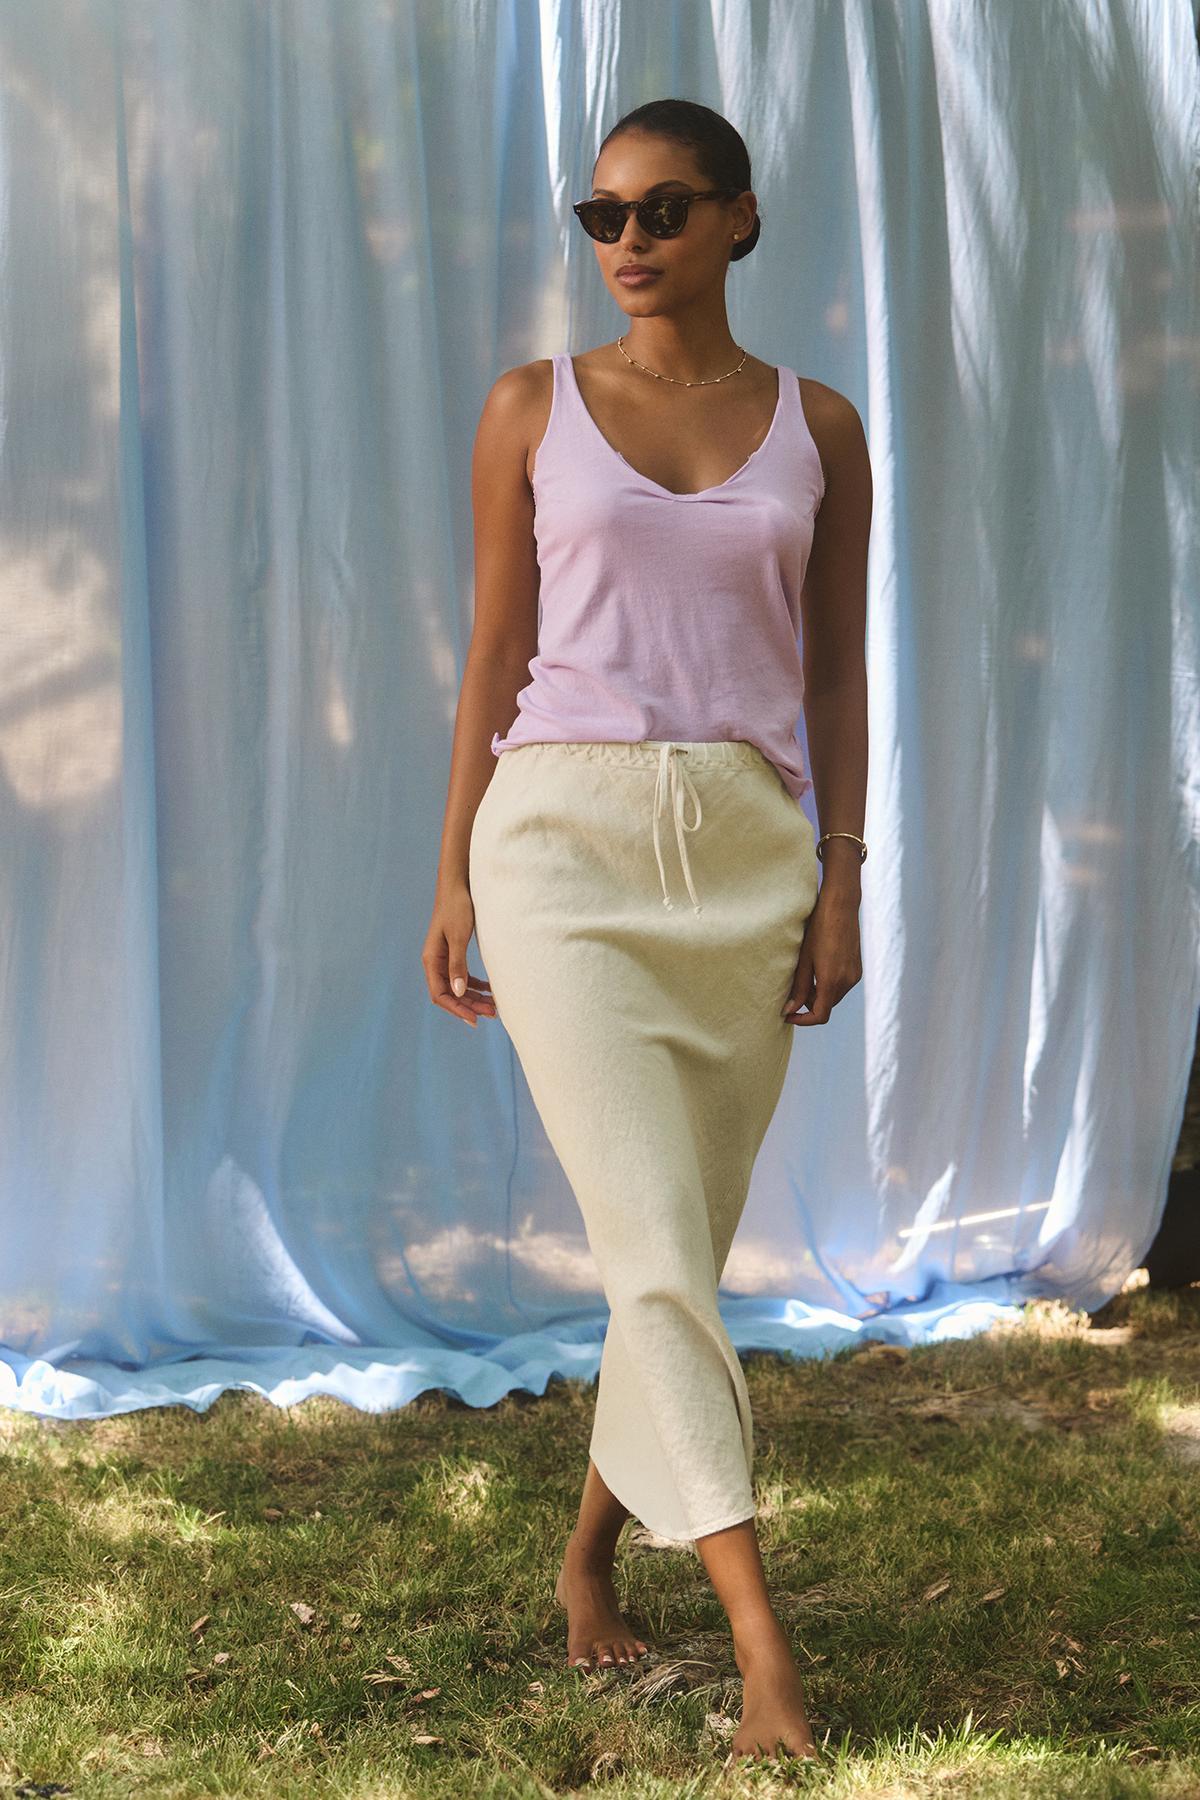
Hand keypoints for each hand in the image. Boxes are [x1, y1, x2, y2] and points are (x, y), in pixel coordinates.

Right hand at [422, 880, 497, 1028]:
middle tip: (492, 1014)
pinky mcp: (454, 952)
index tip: (475, 1019)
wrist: (458, 884)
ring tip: (494, 1006)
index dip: (456, 1009)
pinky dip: (476, 985)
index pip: (440, 995)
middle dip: (469, 1006)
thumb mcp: (459, 936)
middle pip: (450, 994)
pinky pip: (463, 976)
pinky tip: (490, 989)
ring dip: (474, 997)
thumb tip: (457, 993)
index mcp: (432, 960)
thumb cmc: (457, 907)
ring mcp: (445, 958)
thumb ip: (458, 964)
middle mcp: (436, 962)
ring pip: (458, 987)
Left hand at [781, 882, 861, 1025]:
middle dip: (809, 1005)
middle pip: (827, 1006)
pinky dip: (829, 985)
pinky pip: (841, 986)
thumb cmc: (818, 929)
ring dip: (819, 994)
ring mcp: (854, 975)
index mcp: (831, 981)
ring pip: (834, 997)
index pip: (820, 1015)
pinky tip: (819, 968)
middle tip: (794, 992)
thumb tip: (789, 1010)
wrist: (840, 907)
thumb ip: (798, 988)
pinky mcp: (857, 969)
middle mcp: (847, 982)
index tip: (789, 1015)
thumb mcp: (803, 960)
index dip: (803, 1020)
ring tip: (806, 976)